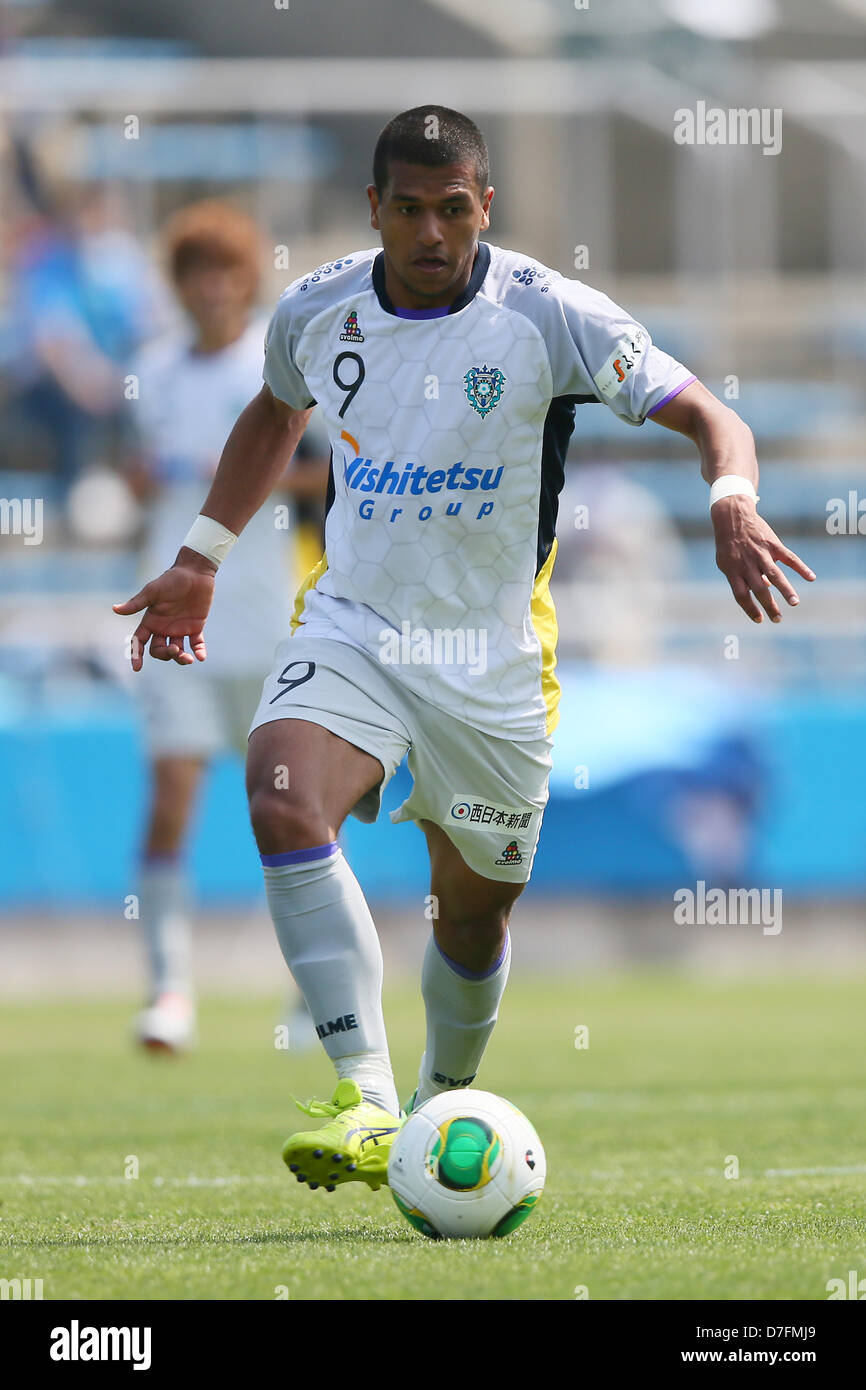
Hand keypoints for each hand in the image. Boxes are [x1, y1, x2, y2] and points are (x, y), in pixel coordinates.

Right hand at [113, 549, 216, 668]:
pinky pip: (196, 644)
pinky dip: (199, 652)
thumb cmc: (171, 579)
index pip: (140, 641)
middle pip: (159, 650)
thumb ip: (137, 603)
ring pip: (177, 651)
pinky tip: (201, 657)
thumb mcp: (153, 591)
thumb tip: (115, 609)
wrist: (194, 572)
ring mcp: (180, 628)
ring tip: (189, 659)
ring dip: (181, 658)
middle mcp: (163, 628)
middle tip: (175, 650)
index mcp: (151, 620)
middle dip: (165, 655)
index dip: (137, 655)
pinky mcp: (195, 627)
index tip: (137, 667)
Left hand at [713, 496, 814, 622]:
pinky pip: (789, 558)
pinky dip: (801, 567)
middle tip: (778, 619)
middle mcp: (747, 564)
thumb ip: (741, 577)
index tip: (760, 620)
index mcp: (733, 571)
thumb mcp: (727, 562)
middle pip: (759, 590)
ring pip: (775, 576)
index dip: (750, 609)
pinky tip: (811, 577)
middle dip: (770, 606)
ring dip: (786, 590)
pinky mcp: (773, 545)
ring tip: (795, 603)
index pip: (741, 596)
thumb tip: (764, 588)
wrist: (733, 516)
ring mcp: (761, 554)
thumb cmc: (728, 544)